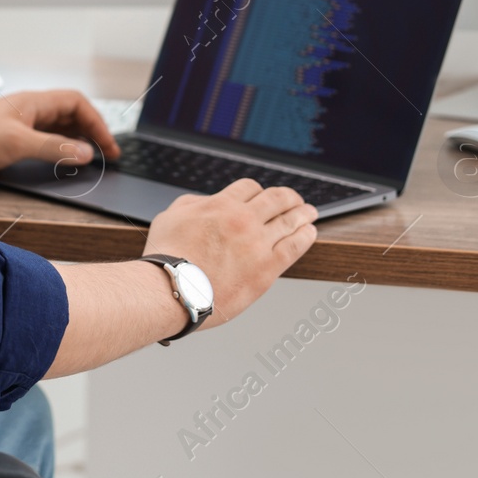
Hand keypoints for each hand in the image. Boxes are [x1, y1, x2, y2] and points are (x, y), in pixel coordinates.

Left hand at [0, 89, 120, 178]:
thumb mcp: (18, 145)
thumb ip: (54, 148)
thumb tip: (86, 152)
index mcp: (32, 102)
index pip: (76, 102)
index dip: (97, 122)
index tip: (108, 146)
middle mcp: (28, 108)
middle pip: (70, 113)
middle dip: (91, 130)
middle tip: (106, 153)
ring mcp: (19, 122)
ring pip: (57, 125)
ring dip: (76, 138)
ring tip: (90, 156)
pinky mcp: (10, 136)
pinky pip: (44, 137)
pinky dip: (59, 146)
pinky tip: (62, 159)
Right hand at [144, 179, 317, 330]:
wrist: (173, 289)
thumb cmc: (167, 257)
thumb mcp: (171, 216)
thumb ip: (194, 204)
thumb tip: (207, 202)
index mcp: (221, 205)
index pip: (250, 188)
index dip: (257, 191)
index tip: (261, 197)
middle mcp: (243, 220)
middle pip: (276, 199)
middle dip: (288, 197)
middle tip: (294, 199)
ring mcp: (258, 244)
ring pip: (289, 220)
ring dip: (302, 213)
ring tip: (309, 212)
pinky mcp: (267, 269)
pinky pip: (294, 247)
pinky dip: (305, 237)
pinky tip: (310, 232)